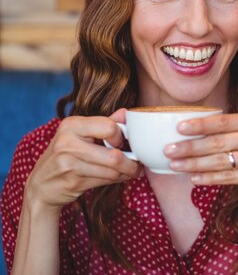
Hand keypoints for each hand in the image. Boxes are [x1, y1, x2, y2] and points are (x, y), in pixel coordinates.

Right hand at [25, 109, 141, 212]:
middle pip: (114, 156)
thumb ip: (104, 123)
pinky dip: (117, 180)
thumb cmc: (66, 154)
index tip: (122, 142)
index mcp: (71, 125)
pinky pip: (106, 181)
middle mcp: (68, 143)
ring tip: (131, 171)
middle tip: (137, 164)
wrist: (42, 183)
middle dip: (131, 162)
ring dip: (126, 173)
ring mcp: (69, 164)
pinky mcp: (73, 182)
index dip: (120, 136)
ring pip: (112, 171)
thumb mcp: (80, 134)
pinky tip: (119, 177)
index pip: (109, 127)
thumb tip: (126, 112)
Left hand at [165, 111, 237, 211]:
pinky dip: (210, 178)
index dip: (200, 124)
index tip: (178, 128)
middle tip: (169, 150)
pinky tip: (195, 179)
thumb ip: (237, 131)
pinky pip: (230, 177)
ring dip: (195, 164)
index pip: (224, 120)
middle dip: (190, 146)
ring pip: (222, 161)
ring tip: (175, 166)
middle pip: (219, 141)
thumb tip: (198, 132)